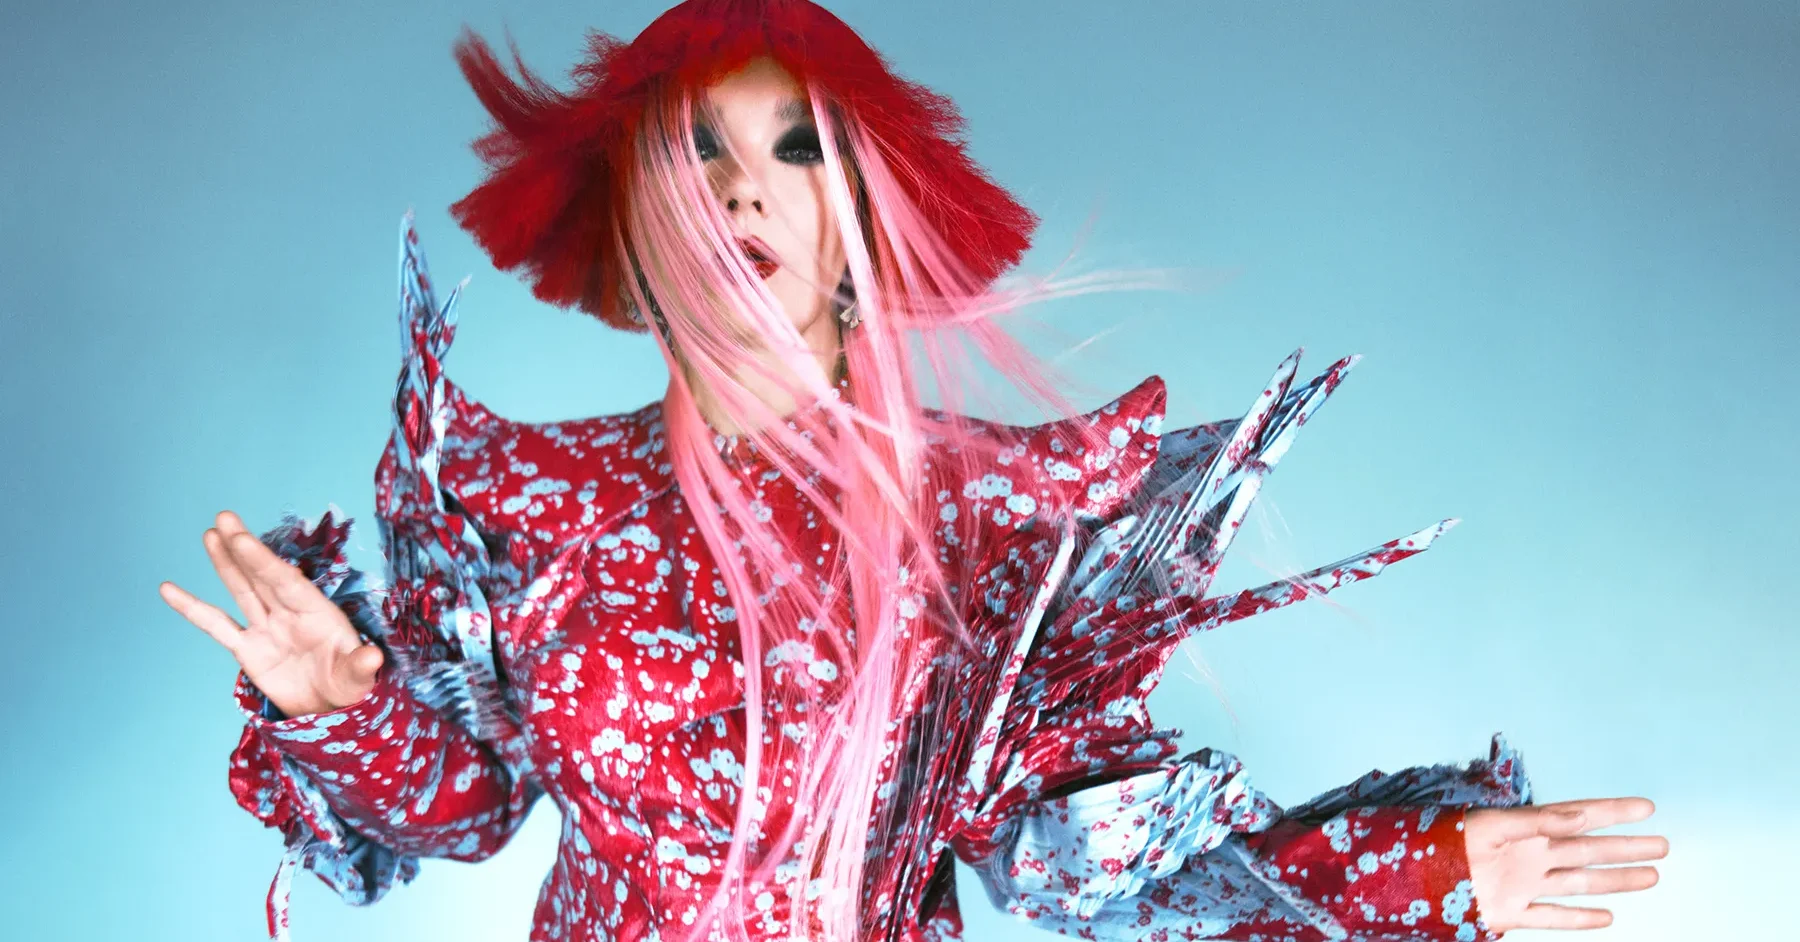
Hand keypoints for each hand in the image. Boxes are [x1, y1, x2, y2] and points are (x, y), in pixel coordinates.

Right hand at [161, 510, 383, 717]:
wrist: (332, 710)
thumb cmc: (351, 688)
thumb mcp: (359, 678)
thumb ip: (361, 666)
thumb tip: (372, 657)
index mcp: (318, 614)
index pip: (287, 583)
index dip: (264, 562)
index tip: (242, 539)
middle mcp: (290, 615)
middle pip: (263, 577)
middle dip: (244, 549)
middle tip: (224, 517)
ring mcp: (267, 629)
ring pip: (242, 590)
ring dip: (226, 563)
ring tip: (210, 533)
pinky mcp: (248, 650)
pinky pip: (216, 626)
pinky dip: (193, 609)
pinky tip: (170, 590)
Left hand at [1465, 797, 1666, 932]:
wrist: (1411, 882)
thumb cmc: (1445, 844)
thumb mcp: (1491, 826)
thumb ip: (1535, 821)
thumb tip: (1581, 818)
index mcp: (1525, 829)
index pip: (1578, 816)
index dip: (1612, 812)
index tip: (1647, 807)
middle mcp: (1530, 856)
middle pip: (1588, 850)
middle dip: (1626, 848)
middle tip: (1663, 845)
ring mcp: (1523, 885)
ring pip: (1580, 883)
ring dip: (1616, 881)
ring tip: (1651, 877)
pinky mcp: (1510, 913)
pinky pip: (1552, 917)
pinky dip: (1580, 919)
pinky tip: (1607, 917)